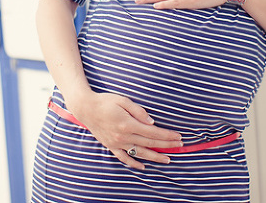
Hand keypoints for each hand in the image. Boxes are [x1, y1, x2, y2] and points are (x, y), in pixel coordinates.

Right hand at [67, 91, 182, 169]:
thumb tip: (152, 121)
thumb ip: (138, 111)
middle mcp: (124, 136)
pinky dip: (134, 163)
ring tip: (168, 159)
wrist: (85, 108)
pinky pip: (124, 158)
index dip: (167, 135)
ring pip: (140, 153)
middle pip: (150, 143)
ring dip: (155, 157)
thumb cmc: (105, 101)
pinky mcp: (111, 146)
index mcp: (128, 124)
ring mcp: (117, 143)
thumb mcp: (123, 100)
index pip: (153, 132)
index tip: (178, 136)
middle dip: (166, 145)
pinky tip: (143, 166)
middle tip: (179, 145)